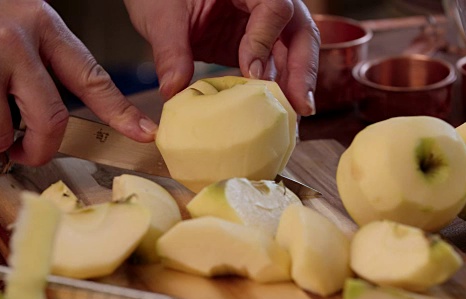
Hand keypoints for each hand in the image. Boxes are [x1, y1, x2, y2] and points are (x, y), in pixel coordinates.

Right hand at [0, 0, 155, 165]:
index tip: (144, 133)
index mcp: (42, 26)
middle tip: (26, 150)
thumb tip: (55, 117)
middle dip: (38, 149)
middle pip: (50, 122)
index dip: (121, 112)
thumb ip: (42, 60)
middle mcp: (16, 44)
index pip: (92, 77)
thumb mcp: (17, 20)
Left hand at [123, 0, 319, 116]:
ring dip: (295, 87)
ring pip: (294, 53)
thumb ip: (171, 49)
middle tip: (301, 106)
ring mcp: (263, 26)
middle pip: (301, 33)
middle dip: (303, 70)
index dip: (264, 42)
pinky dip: (277, 92)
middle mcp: (264, 2)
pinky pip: (275, 68)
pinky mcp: (255, 48)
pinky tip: (275, 116)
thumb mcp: (162, 14)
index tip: (251, 73)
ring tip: (292, 119)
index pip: (273, 8)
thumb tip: (173, 90)